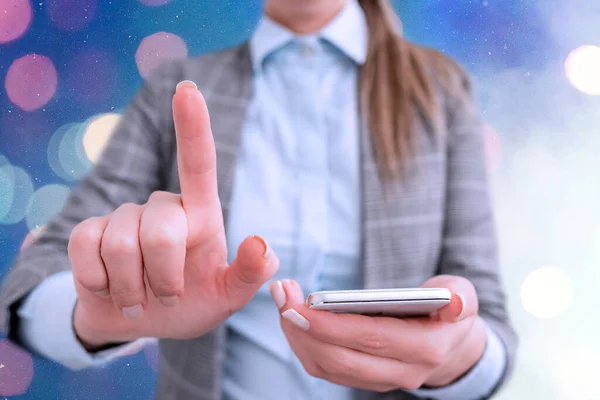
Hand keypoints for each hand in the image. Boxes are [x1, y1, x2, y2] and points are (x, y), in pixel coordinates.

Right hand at [69, 81, 278, 348]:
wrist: (139, 320)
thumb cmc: (191, 302)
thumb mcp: (226, 296)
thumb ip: (249, 274)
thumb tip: (262, 243)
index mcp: (200, 214)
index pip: (198, 163)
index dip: (193, 126)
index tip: (188, 90)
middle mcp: (162, 207)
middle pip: (161, 232)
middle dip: (165, 278)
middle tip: (168, 298)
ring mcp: (124, 217)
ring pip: (121, 246)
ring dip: (132, 288)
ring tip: (140, 297)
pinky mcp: (88, 231)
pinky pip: (86, 250)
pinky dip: (100, 282)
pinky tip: (110, 287)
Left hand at [269, 276, 486, 392]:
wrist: (452, 345)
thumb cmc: (450, 312)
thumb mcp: (464, 297)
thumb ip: (461, 297)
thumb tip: (455, 301)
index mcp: (425, 349)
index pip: (370, 338)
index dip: (332, 324)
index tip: (301, 304)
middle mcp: (400, 372)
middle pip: (340, 358)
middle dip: (304, 328)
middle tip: (282, 295)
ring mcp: (379, 380)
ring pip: (327, 367)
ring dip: (298, 335)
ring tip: (283, 300)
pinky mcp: (362, 378)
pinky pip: (325, 368)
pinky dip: (304, 343)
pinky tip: (293, 316)